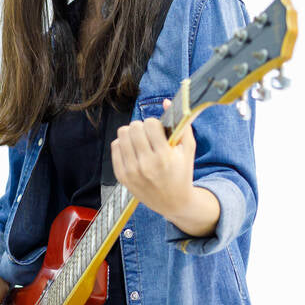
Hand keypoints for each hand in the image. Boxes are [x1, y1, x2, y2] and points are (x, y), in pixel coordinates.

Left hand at [110, 98, 196, 218]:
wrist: (174, 202)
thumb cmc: (182, 173)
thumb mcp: (188, 149)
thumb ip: (181, 124)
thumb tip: (165, 101)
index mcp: (164, 157)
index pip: (150, 124)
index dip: (155, 124)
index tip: (159, 130)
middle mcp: (146, 164)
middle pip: (134, 127)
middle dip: (142, 126)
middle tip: (149, 134)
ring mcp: (132, 171)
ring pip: (122, 135)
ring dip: (132, 133)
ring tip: (140, 140)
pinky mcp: (122, 177)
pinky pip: (115, 147)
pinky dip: (123, 144)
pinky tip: (133, 149)